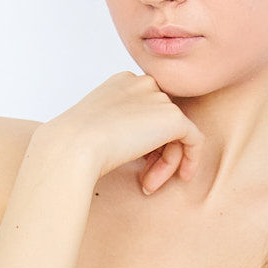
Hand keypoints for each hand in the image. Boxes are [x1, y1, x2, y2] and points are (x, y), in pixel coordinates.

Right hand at [44, 72, 203, 194]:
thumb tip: (139, 145)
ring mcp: (158, 98)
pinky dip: (191, 160)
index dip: (146, 142)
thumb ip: (121, 127)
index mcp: (122, 83)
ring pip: (177, 134)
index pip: (147, 111)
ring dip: (166, 164)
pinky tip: (182, 177)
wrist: (73, 147)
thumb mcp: (96, 129)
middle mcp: (142, 83)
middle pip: (163, 122)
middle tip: (145, 181)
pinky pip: (195, 139)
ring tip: (148, 185)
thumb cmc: (74, 145)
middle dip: (157, 155)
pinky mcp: (173, 117)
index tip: (136, 166)